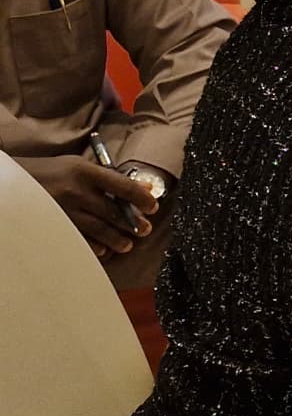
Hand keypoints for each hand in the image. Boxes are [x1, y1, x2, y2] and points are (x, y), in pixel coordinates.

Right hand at [25, 155, 160, 259]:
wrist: (11, 182)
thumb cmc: (49, 172)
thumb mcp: (76, 166)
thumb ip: (107, 177)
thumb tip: (142, 188)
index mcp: (85, 172)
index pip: (123, 186)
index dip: (142, 198)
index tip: (153, 206)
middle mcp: (76, 191)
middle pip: (113, 211)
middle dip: (133, 223)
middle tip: (145, 230)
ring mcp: (64, 211)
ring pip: (99, 229)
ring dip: (117, 238)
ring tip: (127, 244)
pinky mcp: (55, 226)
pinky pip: (80, 240)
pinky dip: (95, 247)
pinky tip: (103, 249)